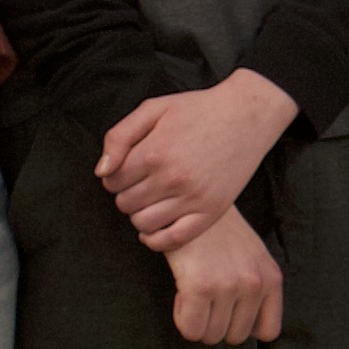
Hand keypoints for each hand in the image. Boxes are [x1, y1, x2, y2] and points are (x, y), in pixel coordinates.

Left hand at [97, 72, 294, 246]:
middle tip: (142, 182)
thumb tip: (101, 172)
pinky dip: (157, 239)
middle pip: (125, 203)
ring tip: (151, 199)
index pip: (111, 180)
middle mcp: (172, 178)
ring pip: (143, 222)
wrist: (247, 115)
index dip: (113, 175)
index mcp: (154, 153)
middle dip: (126, 193)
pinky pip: (174, 238)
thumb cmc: (198, 110)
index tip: (127, 169)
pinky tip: (155, 228)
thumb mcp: (153, 109)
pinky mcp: (212, 210)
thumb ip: (118, 137)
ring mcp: (194, 197)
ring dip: (140, 213)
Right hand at [166, 208, 283, 345]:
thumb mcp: (252, 256)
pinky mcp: (200, 286)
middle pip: (235, 337)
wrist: (189, 203)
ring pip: (211, 336)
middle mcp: (255, 284)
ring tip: (194, 291)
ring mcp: (229, 286)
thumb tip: (246, 331)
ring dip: (197, 320)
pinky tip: (182, 294)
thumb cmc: (217, 233)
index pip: (268, 332)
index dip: (244, 327)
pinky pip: (190, 329)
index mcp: (271, 278)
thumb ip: (256, 287)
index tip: (228, 311)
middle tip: (205, 298)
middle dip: (216, 323)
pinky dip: (182, 318)